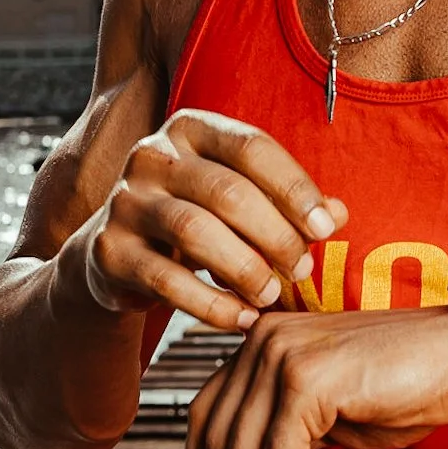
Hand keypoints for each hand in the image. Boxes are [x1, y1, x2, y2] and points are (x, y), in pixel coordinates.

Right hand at [69, 111, 346, 331]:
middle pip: (227, 191)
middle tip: (301, 270)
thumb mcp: (240, 202)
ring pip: (194, 231)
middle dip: (274, 235)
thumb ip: (286, 203)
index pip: (251, 147)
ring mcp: (125, 202)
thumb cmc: (196, 220)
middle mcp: (152, 156)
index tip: (326, 229)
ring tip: (271, 295)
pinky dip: (212, 305)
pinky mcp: (108, 251)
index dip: (294, 188)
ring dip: (244, 269)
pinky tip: (241, 319)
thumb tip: (340, 214)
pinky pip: (167, 280)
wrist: (116, 255)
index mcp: (191, 129)